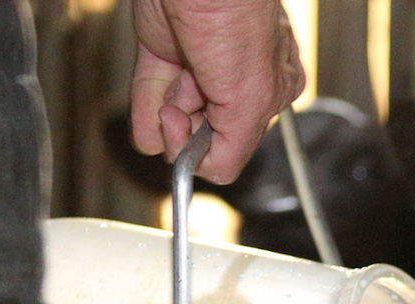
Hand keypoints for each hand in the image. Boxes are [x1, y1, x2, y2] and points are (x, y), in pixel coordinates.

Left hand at [130, 0, 304, 183]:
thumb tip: (213, 173)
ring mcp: (195, 70)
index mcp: (269, 92)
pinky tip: (150, 121)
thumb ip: (235, 149)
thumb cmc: (237, 19)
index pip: (235, 147)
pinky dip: (144, 118)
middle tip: (187, 104)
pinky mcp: (161, 55)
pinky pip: (147, 102)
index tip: (200, 131)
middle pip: (203, 137)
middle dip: (190, 130)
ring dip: (166, 120)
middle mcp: (234, 84)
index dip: (211, 149)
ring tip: (174, 93)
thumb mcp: (252, 100)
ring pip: (173, 123)